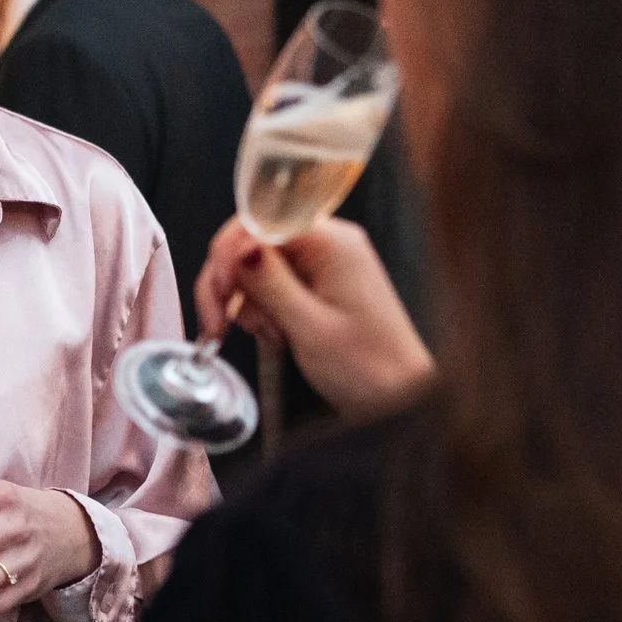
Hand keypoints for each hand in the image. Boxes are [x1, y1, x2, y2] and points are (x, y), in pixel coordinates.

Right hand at [201, 218, 433, 418]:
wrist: (403, 400)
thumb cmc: (371, 370)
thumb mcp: (309, 327)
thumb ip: (269, 282)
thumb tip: (236, 247)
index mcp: (331, 243)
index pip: (258, 221)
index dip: (229, 254)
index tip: (218, 291)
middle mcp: (328, 245)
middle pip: (252, 243)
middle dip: (232, 284)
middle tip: (220, 322)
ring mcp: (323, 265)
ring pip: (257, 266)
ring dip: (249, 303)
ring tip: (269, 336)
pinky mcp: (318, 286)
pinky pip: (273, 285)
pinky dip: (263, 310)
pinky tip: (275, 335)